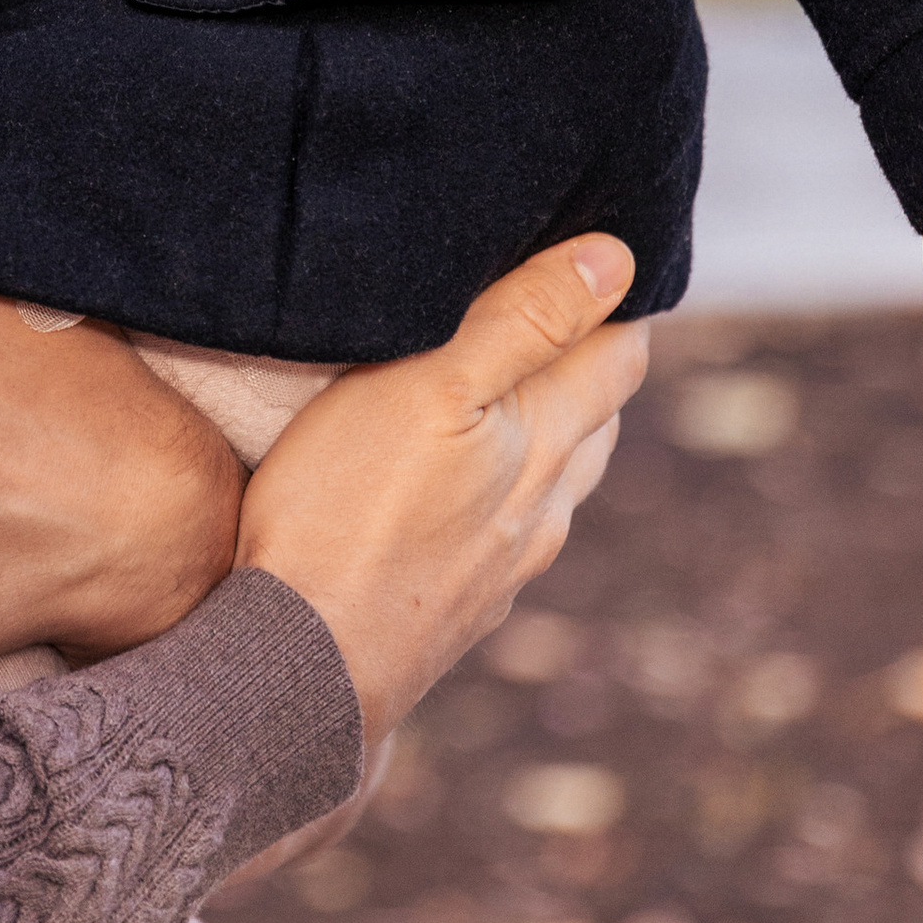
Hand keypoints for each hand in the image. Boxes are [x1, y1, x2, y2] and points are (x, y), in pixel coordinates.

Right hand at [236, 234, 647, 753]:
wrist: (303, 668)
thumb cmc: (347, 507)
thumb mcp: (432, 384)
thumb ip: (524, 320)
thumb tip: (619, 260)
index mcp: (544, 442)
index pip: (617, 358)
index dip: (616, 302)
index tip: (603, 254)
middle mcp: (541, 509)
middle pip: (598, 420)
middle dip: (593, 359)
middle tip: (567, 302)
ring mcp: (505, 567)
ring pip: (560, 483)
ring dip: (559, 429)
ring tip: (529, 387)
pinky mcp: (461, 607)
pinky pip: (511, 535)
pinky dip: (511, 492)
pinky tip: (472, 494)